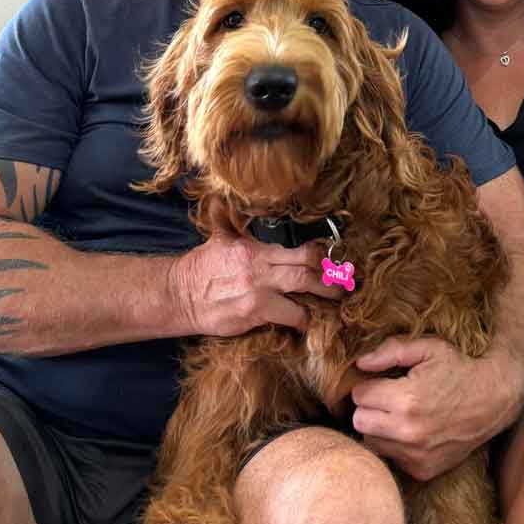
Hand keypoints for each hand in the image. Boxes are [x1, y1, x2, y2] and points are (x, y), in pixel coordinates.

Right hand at [168, 235, 342, 337]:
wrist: (178, 295)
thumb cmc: (201, 268)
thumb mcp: (220, 239)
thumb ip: (233, 221)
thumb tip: (228, 198)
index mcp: (255, 249)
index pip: (300, 250)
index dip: (322, 256)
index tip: (335, 262)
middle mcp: (259, 267)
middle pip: (307, 269)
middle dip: (330, 278)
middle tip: (345, 286)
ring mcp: (257, 291)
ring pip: (302, 290)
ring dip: (323, 298)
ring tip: (336, 304)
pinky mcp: (253, 314)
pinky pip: (288, 316)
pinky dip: (302, 321)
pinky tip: (309, 325)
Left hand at [350, 337, 518, 481]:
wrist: (493, 400)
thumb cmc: (459, 369)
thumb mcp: (428, 349)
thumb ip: (390, 351)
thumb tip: (359, 364)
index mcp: (406, 399)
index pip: (359, 396)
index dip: (369, 386)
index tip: (383, 383)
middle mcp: (408, 432)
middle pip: (359, 421)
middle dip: (369, 408)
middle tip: (388, 399)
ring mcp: (415, 455)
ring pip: (371, 442)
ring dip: (379, 429)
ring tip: (400, 415)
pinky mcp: (422, 470)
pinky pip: (392, 458)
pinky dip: (396, 446)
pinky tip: (413, 432)